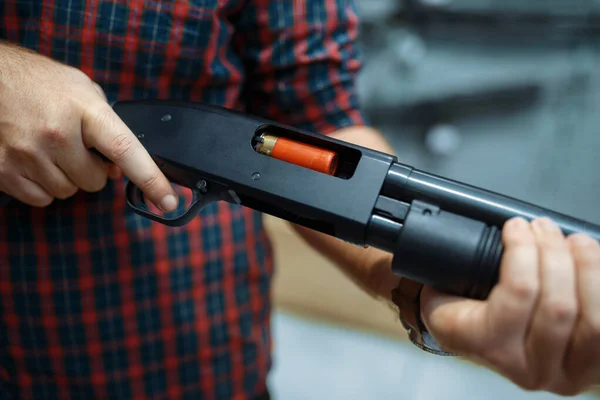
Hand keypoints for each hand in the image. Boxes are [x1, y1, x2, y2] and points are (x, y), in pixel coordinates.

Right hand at [0, 41, 176, 209]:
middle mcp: (56, 134)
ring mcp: (28, 154)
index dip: (152, 180)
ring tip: (50, 148)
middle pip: (95, 182)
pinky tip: (35, 160)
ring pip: (68, 192)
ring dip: (66, 177)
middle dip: (92, 169)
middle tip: (75, 146)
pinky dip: (42, 186)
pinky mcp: (4, 170)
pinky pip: (41, 199)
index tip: (169, 201)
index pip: (127, 152)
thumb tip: (120, 166)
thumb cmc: (39, 83)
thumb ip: (107, 125)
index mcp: (85, 110)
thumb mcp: (82, 90)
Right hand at [420, 217, 599, 395]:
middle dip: (555, 253)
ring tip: (576, 242)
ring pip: (593, 321)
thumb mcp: (440, 297)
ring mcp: (564, 373)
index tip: (516, 225)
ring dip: (588, 269)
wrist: (487, 347)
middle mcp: (526, 368)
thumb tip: (453, 234)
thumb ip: (446, 273)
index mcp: (485, 346)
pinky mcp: (590, 369)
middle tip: (543, 227)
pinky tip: (591, 264)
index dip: (524, 250)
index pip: (518, 294)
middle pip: (558, 305)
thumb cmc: (467, 314)